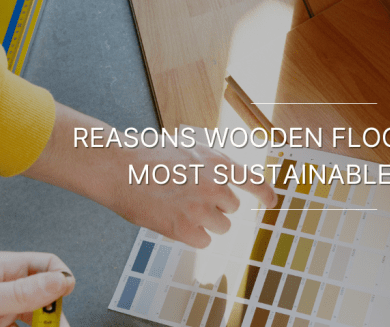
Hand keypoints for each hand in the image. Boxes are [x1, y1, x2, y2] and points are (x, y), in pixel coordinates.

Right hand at [106, 139, 276, 247]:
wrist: (118, 167)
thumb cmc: (147, 156)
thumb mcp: (188, 148)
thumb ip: (211, 165)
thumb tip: (226, 180)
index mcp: (217, 162)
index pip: (253, 182)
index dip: (265, 194)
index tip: (272, 202)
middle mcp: (215, 186)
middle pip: (232, 208)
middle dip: (215, 206)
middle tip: (188, 198)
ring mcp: (201, 209)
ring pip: (221, 227)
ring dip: (205, 222)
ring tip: (179, 208)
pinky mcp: (186, 230)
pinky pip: (203, 241)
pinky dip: (191, 236)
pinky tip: (172, 221)